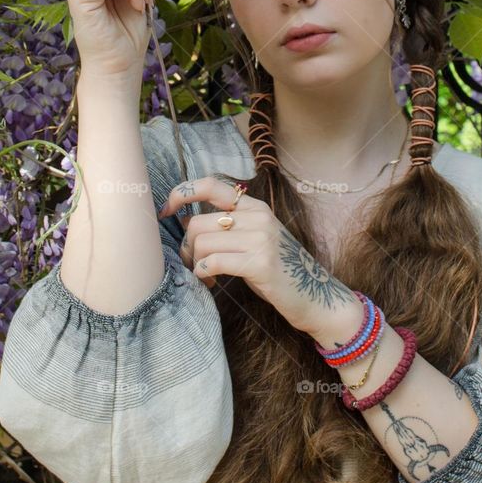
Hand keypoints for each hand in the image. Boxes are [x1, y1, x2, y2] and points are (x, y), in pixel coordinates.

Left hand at [157, 175, 358, 336]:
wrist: (316, 296)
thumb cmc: (279, 270)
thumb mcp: (256, 238)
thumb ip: (229, 226)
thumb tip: (186, 222)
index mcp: (255, 207)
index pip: (210, 185)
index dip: (182, 193)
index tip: (165, 211)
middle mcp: (258, 217)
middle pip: (197, 223)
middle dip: (186, 247)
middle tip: (193, 264)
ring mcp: (260, 239)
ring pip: (202, 243)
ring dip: (194, 263)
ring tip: (204, 275)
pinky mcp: (260, 263)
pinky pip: (214, 262)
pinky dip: (203, 274)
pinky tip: (210, 282)